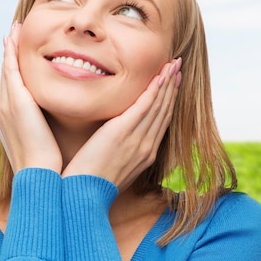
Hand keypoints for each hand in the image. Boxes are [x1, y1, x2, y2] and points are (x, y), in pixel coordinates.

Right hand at [0, 23, 62, 173]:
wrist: (39, 176)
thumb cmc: (47, 167)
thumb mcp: (43, 145)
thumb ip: (46, 131)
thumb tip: (56, 128)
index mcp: (8, 119)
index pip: (11, 88)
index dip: (13, 70)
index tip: (16, 54)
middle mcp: (2, 108)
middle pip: (6, 75)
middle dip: (8, 54)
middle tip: (11, 35)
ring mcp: (6, 103)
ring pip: (7, 68)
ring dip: (9, 48)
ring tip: (13, 31)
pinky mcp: (14, 99)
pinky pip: (10, 68)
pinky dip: (10, 52)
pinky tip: (13, 37)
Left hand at [62, 58, 181, 191]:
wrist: (82, 195)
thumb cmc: (90, 183)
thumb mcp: (111, 165)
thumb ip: (118, 150)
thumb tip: (113, 139)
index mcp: (145, 154)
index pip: (161, 121)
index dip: (168, 100)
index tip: (172, 82)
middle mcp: (147, 146)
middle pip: (164, 110)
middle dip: (172, 87)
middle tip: (177, 66)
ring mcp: (138, 140)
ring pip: (158, 105)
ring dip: (167, 83)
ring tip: (173, 64)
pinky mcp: (123, 132)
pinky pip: (144, 107)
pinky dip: (154, 90)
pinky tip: (160, 76)